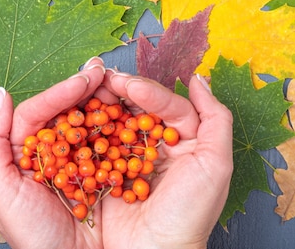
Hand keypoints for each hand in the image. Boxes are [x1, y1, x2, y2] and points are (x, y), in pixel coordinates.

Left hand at [0, 57, 106, 248]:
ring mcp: (79, 162)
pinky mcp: (102, 175)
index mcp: (25, 152)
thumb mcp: (1, 191)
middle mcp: (51, 153)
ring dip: (102, 102)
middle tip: (103, 69)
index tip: (85, 78)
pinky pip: (109, 146)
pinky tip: (129, 114)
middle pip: (66, 111)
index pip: (39, 111)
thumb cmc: (32, 236)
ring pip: (89, 123)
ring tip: (118, 83)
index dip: (61, 91)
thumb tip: (1, 93)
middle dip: (84, 89)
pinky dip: (119, 129)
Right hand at [100, 71, 232, 248]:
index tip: (128, 84)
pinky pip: (98, 144)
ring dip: (103, 104)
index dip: (148, 91)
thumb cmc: (190, 214)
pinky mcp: (108, 170)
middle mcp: (158, 145)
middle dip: (122, 91)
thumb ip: (215, 118)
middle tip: (103, 79)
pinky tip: (78, 116)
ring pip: (117, 120)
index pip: (167, 104)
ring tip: (88, 91)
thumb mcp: (216, 164)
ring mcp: (131, 156)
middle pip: (139, 108)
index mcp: (185, 140)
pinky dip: (88, 129)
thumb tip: (199, 79)